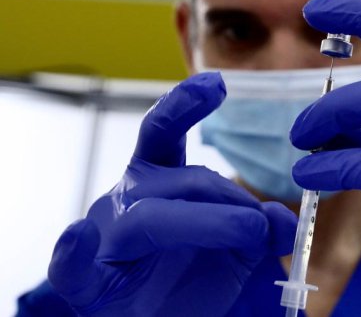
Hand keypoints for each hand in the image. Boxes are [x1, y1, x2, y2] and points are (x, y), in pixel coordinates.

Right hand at [48, 73, 296, 316]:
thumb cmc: (192, 278)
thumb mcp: (239, 248)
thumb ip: (262, 229)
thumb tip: (285, 221)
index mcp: (159, 180)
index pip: (165, 131)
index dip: (185, 104)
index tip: (217, 83)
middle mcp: (130, 197)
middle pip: (182, 180)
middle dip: (231, 199)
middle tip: (264, 226)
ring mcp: (107, 235)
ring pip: (151, 217)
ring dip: (206, 224)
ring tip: (249, 235)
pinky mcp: (88, 280)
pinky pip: (71, 264)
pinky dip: (72, 252)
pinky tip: (80, 237)